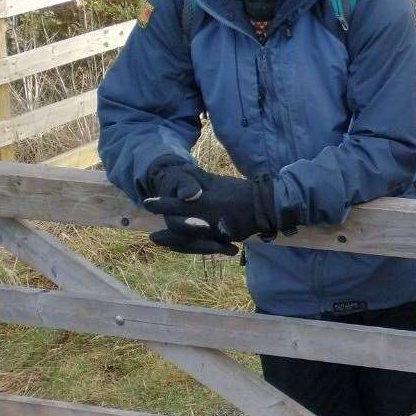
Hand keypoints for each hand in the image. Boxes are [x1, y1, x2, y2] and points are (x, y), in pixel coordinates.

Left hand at [143, 167, 278, 253]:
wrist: (267, 207)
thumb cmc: (242, 192)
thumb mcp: (220, 182)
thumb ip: (200, 180)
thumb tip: (184, 169)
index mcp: (207, 202)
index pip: (178, 204)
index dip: (162, 204)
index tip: (147, 203)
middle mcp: (209, 219)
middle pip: (181, 229)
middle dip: (167, 235)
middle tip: (152, 237)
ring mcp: (217, 231)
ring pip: (191, 240)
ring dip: (175, 242)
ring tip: (161, 242)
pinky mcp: (224, 239)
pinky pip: (204, 244)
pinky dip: (191, 245)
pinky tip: (181, 245)